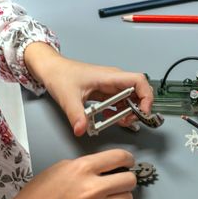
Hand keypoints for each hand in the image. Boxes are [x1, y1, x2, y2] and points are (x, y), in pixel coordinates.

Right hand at [0, 150, 136, 198]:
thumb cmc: (41, 193)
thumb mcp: (62, 167)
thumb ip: (88, 165)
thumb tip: (107, 166)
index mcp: (84, 168)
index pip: (120, 158)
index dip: (128, 159)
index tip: (127, 162)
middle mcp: (92, 188)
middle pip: (130, 180)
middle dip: (127, 178)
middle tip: (121, 179)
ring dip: (122, 195)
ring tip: (110, 195)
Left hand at [26, 47, 153, 136]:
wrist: (51, 69)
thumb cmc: (60, 74)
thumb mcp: (68, 97)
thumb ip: (76, 115)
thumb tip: (81, 129)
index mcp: (109, 77)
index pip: (139, 81)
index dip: (146, 97)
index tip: (142, 112)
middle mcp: (113, 80)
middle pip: (138, 93)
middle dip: (137, 109)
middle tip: (128, 121)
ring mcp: (110, 86)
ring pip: (130, 99)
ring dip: (128, 113)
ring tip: (118, 122)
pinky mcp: (105, 92)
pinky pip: (119, 103)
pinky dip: (119, 112)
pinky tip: (109, 118)